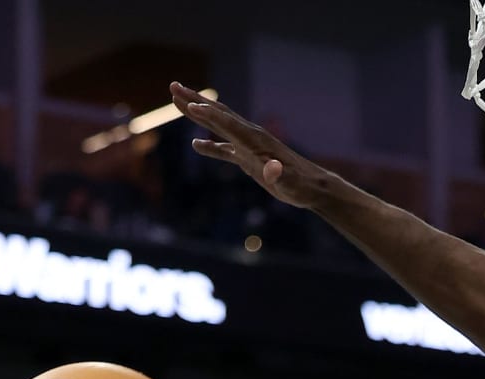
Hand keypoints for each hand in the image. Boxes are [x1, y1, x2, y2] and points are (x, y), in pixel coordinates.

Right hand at [169, 83, 331, 208]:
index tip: (188, 105)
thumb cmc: (301, 186)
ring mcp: (248, 147)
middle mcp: (250, 137)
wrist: (312, 187)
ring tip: (177, 101)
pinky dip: (210, 146)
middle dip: (194, 101)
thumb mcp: (290, 183)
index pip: (227, 123)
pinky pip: (225, 149)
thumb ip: (279, 175)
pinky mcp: (249, 159)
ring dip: (197, 113)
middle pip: (217, 114)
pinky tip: (197, 145)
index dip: (208, 114)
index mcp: (255, 140)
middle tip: (173, 86)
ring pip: (218, 125)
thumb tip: (272, 169)